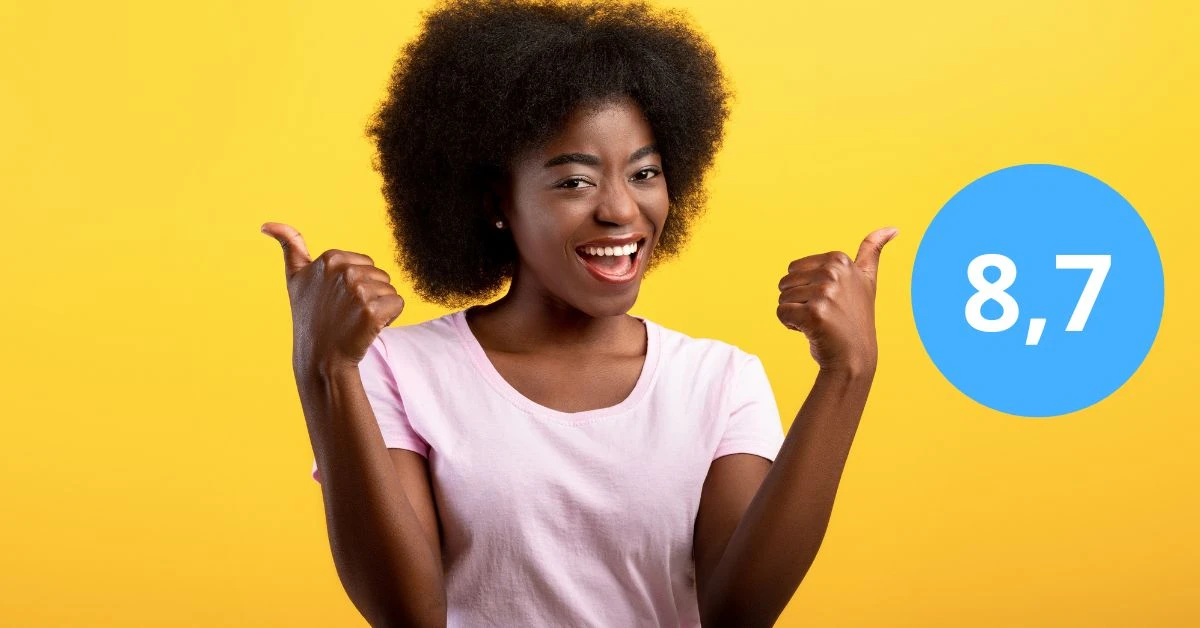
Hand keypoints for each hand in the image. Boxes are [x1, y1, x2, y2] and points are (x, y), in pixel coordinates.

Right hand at [261, 222, 405, 375]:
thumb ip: (290, 246)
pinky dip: (389, 318)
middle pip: (380, 275)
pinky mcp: (372, 311)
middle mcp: (344, 271)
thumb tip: (266, 224)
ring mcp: (358, 291)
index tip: (336, 299)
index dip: (356, 283)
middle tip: (347, 313)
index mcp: (330, 258)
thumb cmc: (311, 318)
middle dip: (369, 294)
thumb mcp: (295, 279)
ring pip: (389, 290)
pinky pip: (397, 304)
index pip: (365, 264)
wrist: (320, 358)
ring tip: (355, 321)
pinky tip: (367, 328)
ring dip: (378, 307)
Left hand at [776, 227, 898, 371]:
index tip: (830, 299)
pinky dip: (790, 325)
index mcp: (840, 259)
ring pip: (783, 297)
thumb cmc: (854, 318)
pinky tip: (812, 331)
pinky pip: (781, 313)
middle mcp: (833, 273)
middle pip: (785, 282)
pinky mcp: (814, 313)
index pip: (794, 268)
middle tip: (822, 314)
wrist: (854, 357)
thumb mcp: (867, 280)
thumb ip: (872, 251)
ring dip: (794, 313)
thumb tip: (893, 228)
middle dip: (798, 300)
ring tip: (819, 322)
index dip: (806, 287)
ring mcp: (825, 293)